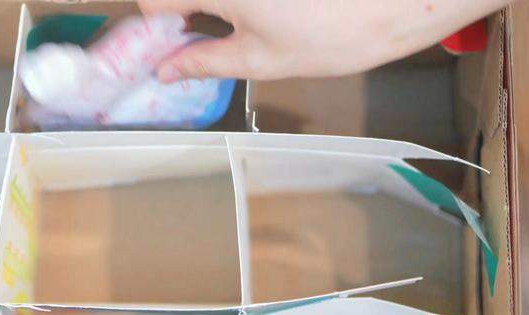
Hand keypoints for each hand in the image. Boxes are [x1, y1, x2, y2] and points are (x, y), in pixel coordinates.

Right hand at [138, 0, 512, 81]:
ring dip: (211, 9)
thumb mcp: (258, 60)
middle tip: (206, 41)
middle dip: (184, 14)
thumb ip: (204, 62)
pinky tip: (268, 13)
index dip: (158, 26)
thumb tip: (166, 72)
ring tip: (242, 26)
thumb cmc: (329, 38)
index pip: (155, 0)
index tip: (175, 45)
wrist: (394, 5)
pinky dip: (235, 4)